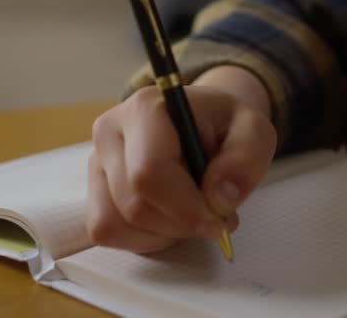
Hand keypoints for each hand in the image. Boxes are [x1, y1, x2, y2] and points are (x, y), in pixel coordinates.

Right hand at [85, 66, 276, 252]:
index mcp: (147, 108)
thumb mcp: (254, 130)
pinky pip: (105, 230)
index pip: (150, 172)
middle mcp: (110, 130)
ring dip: (161, 234)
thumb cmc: (224, 126)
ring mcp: (95, 160)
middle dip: (180, 225)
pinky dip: (141, 238)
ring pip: (114, 222)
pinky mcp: (92, 188)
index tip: (218, 221)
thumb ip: (245, 159)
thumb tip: (220, 197)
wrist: (201, 122)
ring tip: (190, 214)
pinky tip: (167, 220)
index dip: (185, 208)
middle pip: (134, 205)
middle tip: (214, 218)